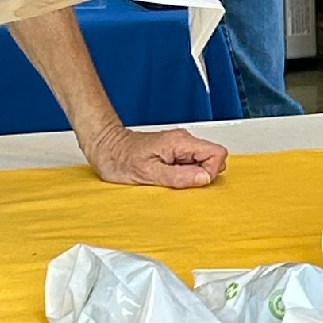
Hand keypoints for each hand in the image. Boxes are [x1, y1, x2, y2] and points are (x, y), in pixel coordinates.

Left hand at [81, 122, 228, 188]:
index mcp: (180, 142)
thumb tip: (204, 178)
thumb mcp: (148, 173)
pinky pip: (191, 163)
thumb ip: (178, 176)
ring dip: (192, 175)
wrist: (105, 147)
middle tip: (180, 182)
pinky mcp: (174, 151)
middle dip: (202, 175)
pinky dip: (185, 174)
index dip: (211, 171)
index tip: (195, 182)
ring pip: (203, 162)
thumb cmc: (119, 159)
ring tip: (170, 180)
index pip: (217, 152)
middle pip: (213, 157)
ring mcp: (179, 145)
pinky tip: (168, 178)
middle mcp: (183, 140)